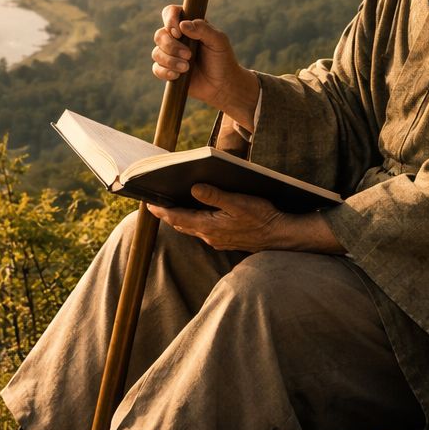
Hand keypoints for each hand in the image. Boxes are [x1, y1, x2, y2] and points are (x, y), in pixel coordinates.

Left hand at [148, 184, 345, 254]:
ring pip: (191, 228)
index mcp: (209, 226)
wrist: (280, 235)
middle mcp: (209, 236)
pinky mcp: (225, 240)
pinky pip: (202, 231)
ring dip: (179, 218)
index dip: (161, 210)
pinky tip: (195, 213)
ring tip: (169, 206)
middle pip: (180, 224)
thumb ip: (215, 196)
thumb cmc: (262, 217)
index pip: (177, 218)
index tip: (148, 202)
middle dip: (166, 214)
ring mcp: (217, 240)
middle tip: (154, 202)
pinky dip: (193, 222)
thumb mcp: (239, 203)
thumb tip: (193, 189)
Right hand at [152, 6, 259, 128]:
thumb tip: (183, 25)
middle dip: (171, 46)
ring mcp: (171, 54)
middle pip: (160, 35)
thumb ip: (203, 29)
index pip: (171, 13)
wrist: (223, 85)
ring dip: (170, 61)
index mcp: (189, 25)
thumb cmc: (223, 59)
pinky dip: (165, 72)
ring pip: (156, 53)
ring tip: (186, 68)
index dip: (170, 20)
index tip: (178, 32)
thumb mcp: (219, 41)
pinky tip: (178, 76)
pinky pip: (156, 68)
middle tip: (188, 55)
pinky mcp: (168, 70)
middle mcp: (177, 38)